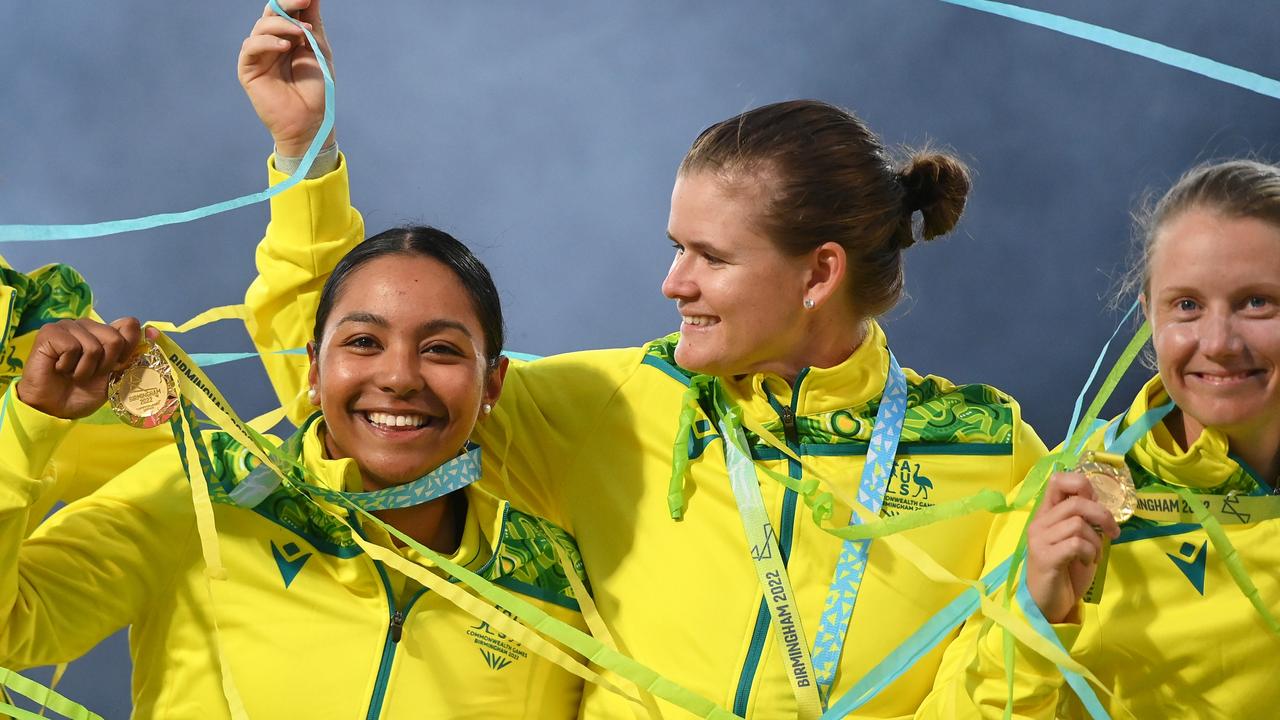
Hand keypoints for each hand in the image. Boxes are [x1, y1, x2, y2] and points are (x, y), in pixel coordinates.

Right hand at [16, 318, 149, 419]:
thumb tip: (154, 332)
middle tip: (90, 375)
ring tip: (73, 374)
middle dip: (106, 364)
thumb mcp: (116, 376)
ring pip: (93, 346)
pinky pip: (72, 347)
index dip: (128, 348)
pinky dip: (68, 365)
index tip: (118, 365)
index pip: (129, 325)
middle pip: (115, 338)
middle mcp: (88, 325)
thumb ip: (132, 356)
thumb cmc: (84, 392)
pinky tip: (59, 368)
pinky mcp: (50, 332)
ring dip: (85, 369)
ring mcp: (68, 326)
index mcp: (105, 332)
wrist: (56, 408)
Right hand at [238, 0, 334, 157]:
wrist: (310, 120)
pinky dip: (267, 42)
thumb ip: (313, 23)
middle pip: (271, 13)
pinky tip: (284, 47)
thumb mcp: (318, 50)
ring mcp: (259, 55)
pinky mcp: (248, 68)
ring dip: (282, 25)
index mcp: (288, 38)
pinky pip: (251, 47)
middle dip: (287, 5)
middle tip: (303, 1)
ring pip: (261, 27)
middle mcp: (271, 43)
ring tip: (302, 35)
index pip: (286, 11)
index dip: (295, 2)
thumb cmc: (317, 89)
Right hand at [1025, 471, 1120, 623]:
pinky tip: (1085, 562)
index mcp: (1046, 514)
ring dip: (1096, 541)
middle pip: (1076, 502)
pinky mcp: (1045, 557)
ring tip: (1092, 555)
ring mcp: (1040, 539)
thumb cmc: (1065, 571)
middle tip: (1112, 532)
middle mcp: (1039, 522)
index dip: (1081, 483)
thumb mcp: (1077, 540)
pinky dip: (1089, 553)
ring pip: (1079, 524)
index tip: (1096, 501)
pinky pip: (1076, 544)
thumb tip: (1099, 501)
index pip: (1058, 480)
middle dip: (1102, 515)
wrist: (1047, 604)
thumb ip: (1083, 519)